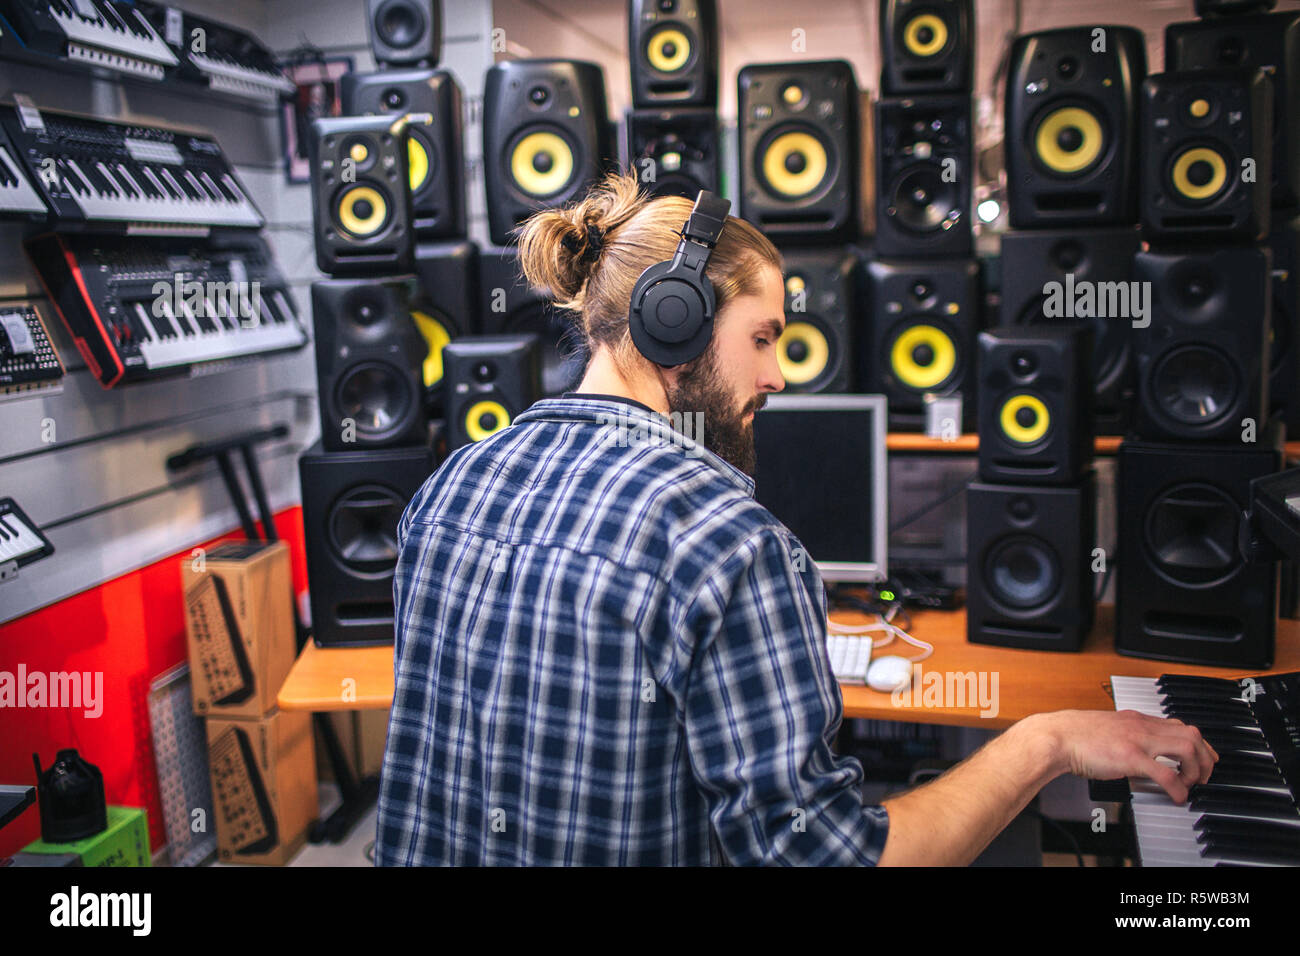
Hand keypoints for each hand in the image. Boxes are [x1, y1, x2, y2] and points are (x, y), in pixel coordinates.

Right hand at [1035, 709, 1218, 803]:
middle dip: (1205, 758)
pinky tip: (1177, 797)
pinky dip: (1179, 788)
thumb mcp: (1107, 729)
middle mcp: (1142, 726)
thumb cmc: (1074, 736)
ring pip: (1187, 748)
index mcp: (1137, 719)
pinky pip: (1167, 774)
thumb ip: (1125, 736)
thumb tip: (1135, 752)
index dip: (1197, 744)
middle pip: (1192, 735)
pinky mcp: (1131, 757)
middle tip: (1202, 776)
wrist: (1056, 737)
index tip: (1200, 758)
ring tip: (1190, 785)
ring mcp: (1138, 740)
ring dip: (1196, 770)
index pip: (1179, 725)